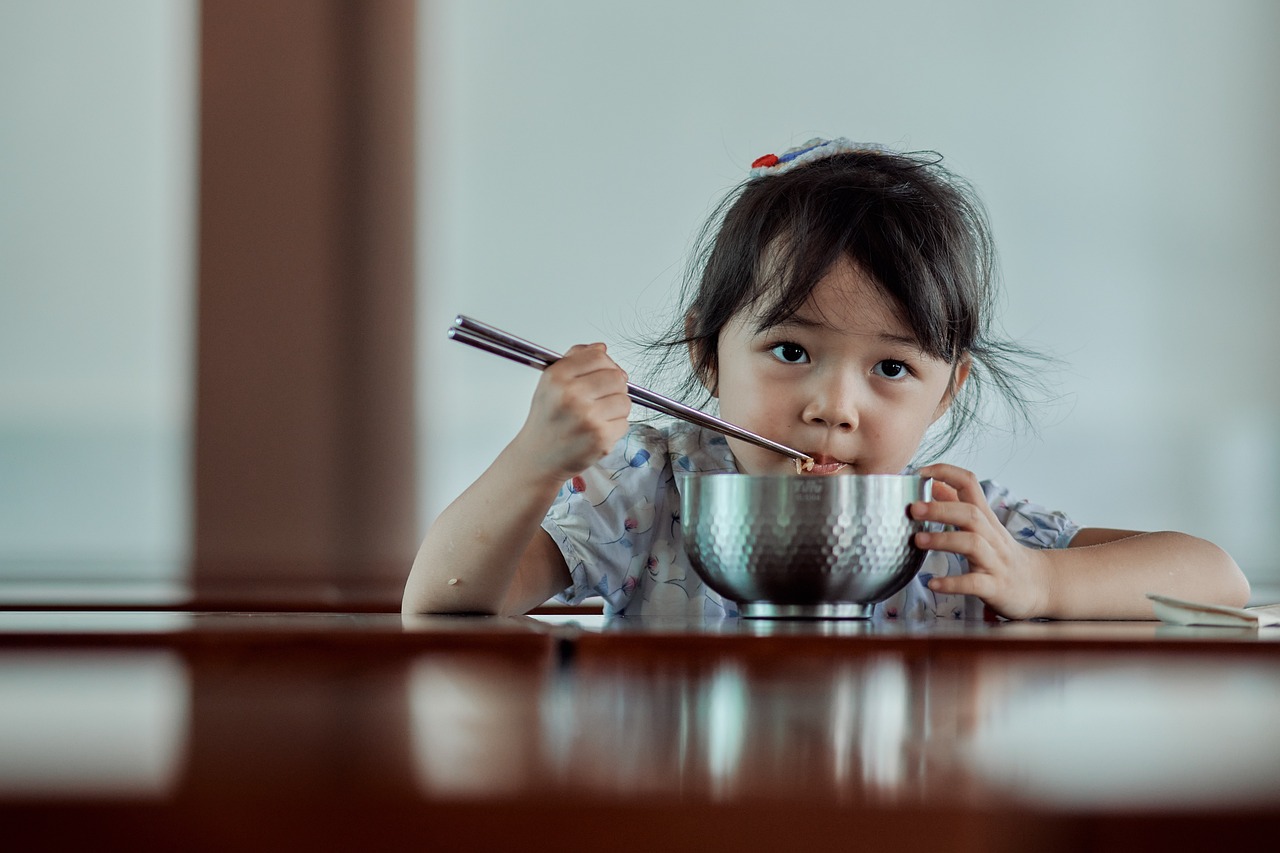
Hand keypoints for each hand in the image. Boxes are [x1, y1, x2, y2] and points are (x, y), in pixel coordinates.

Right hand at [512, 343, 631, 482]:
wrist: (538, 458)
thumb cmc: (547, 420)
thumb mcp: (550, 383)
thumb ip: (575, 360)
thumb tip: (601, 348)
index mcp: (557, 377)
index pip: (598, 356)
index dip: (605, 364)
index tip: (602, 372)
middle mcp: (571, 396)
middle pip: (616, 377)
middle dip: (613, 386)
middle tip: (601, 397)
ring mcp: (588, 418)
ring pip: (624, 400)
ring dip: (616, 408)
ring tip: (597, 415)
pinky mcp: (601, 438)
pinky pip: (624, 423)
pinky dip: (614, 426)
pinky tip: (597, 430)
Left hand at [910, 463, 1052, 619]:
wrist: (1039, 585)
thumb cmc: (1002, 554)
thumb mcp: (984, 526)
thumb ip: (958, 505)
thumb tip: (934, 485)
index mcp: (986, 518)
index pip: (970, 484)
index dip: (947, 473)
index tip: (921, 471)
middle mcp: (992, 536)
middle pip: (971, 514)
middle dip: (941, 509)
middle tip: (913, 509)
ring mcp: (995, 562)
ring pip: (973, 544)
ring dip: (944, 540)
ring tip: (918, 541)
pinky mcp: (995, 587)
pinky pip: (974, 583)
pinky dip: (953, 583)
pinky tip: (934, 584)